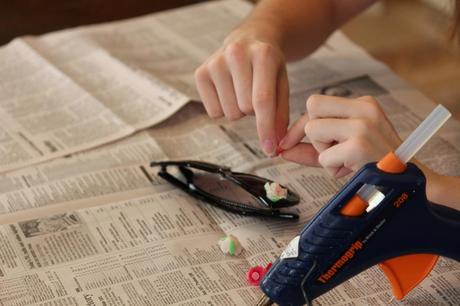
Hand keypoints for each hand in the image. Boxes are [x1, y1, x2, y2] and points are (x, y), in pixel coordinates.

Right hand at [194, 24, 288, 155]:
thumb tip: (274, 144)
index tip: (269, 149)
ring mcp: (215, 62)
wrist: (250, 38)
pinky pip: (213, 112)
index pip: (262, 100)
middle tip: (256, 93)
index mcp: (263, 54)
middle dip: (253, 111)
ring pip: (229, 113)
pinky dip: (223, 109)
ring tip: (242, 90)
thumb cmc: (268, 64)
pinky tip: (228, 90)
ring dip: (238, 110)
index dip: (265, 128)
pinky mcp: (200, 73)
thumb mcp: (282, 82)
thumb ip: (280, 113)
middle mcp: (236, 54)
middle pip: (245, 108)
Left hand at [279, 95, 401, 176]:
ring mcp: (362, 125)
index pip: (316, 103)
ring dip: (323, 152)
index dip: (298, 125)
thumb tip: (281, 148)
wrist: (406, 182)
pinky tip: (351, 168)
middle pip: (312, 107)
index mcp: (362, 104)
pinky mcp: (359, 144)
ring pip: (313, 129)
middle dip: (312, 132)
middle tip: (330, 149)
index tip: (287, 141)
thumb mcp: (341, 150)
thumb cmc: (373, 164)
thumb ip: (310, 148)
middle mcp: (364, 108)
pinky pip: (323, 156)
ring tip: (344, 160)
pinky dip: (331, 167)